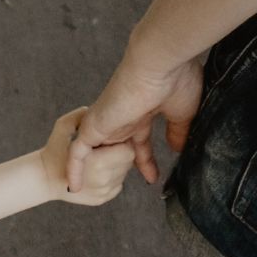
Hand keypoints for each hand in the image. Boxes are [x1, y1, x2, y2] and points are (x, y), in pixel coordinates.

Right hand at [45, 108, 136, 205]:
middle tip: (101, 149)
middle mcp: (103, 181)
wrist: (43, 179)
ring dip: (116, 164)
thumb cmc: (53, 150)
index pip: (128, 151)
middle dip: (118, 153)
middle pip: (127, 162)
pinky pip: (118, 184)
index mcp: (97, 164)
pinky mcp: (103, 199)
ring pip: (123, 173)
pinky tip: (97, 171)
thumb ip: (79, 116)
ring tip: (98, 159)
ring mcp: (104, 192)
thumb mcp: (62, 126)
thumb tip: (94, 111)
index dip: (118, 143)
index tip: (104, 140)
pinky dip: (111, 177)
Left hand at [67, 45, 205, 191]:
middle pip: (116, 148)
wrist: (161, 63)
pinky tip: (73, 186)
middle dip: (118, 169)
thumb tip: (177, 150)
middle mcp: (123, 116)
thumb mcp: (183, 114)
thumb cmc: (177, 80)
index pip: (140, 141)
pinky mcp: (94, 124)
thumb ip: (177, 133)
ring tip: (91, 193)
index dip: (145, 161)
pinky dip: (75, 168)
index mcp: (143, 112)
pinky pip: (78, 152)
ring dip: (95, 170)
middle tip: (120, 189)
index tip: (153, 178)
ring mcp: (108, 120)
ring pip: (96, 150)